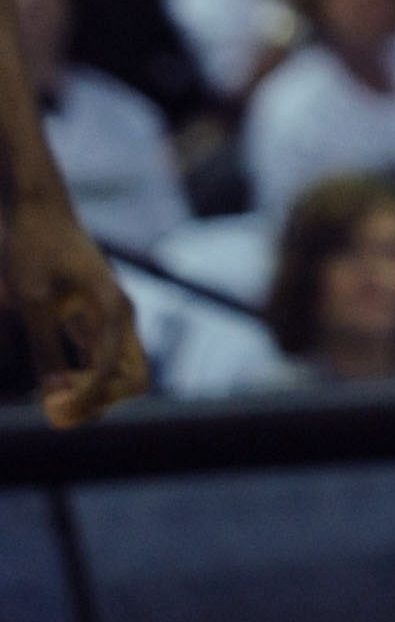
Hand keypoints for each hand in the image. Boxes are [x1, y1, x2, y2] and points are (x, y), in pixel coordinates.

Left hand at [3, 196, 148, 428]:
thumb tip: (53, 396)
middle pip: (134, 381)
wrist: (39, 212)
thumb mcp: (33, 300)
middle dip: (98, 401)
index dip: (85, 398)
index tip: (51, 408)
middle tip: (55, 401)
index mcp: (114, 307)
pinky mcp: (99, 322)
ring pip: (122, 378)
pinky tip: (55, 382)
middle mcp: (122, 316)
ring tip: (52, 393)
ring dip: (93, 396)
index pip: (113, 372)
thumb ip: (45, 347)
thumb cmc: (36, 248)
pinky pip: (106, 366)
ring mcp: (114, 320)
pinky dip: (86, 384)